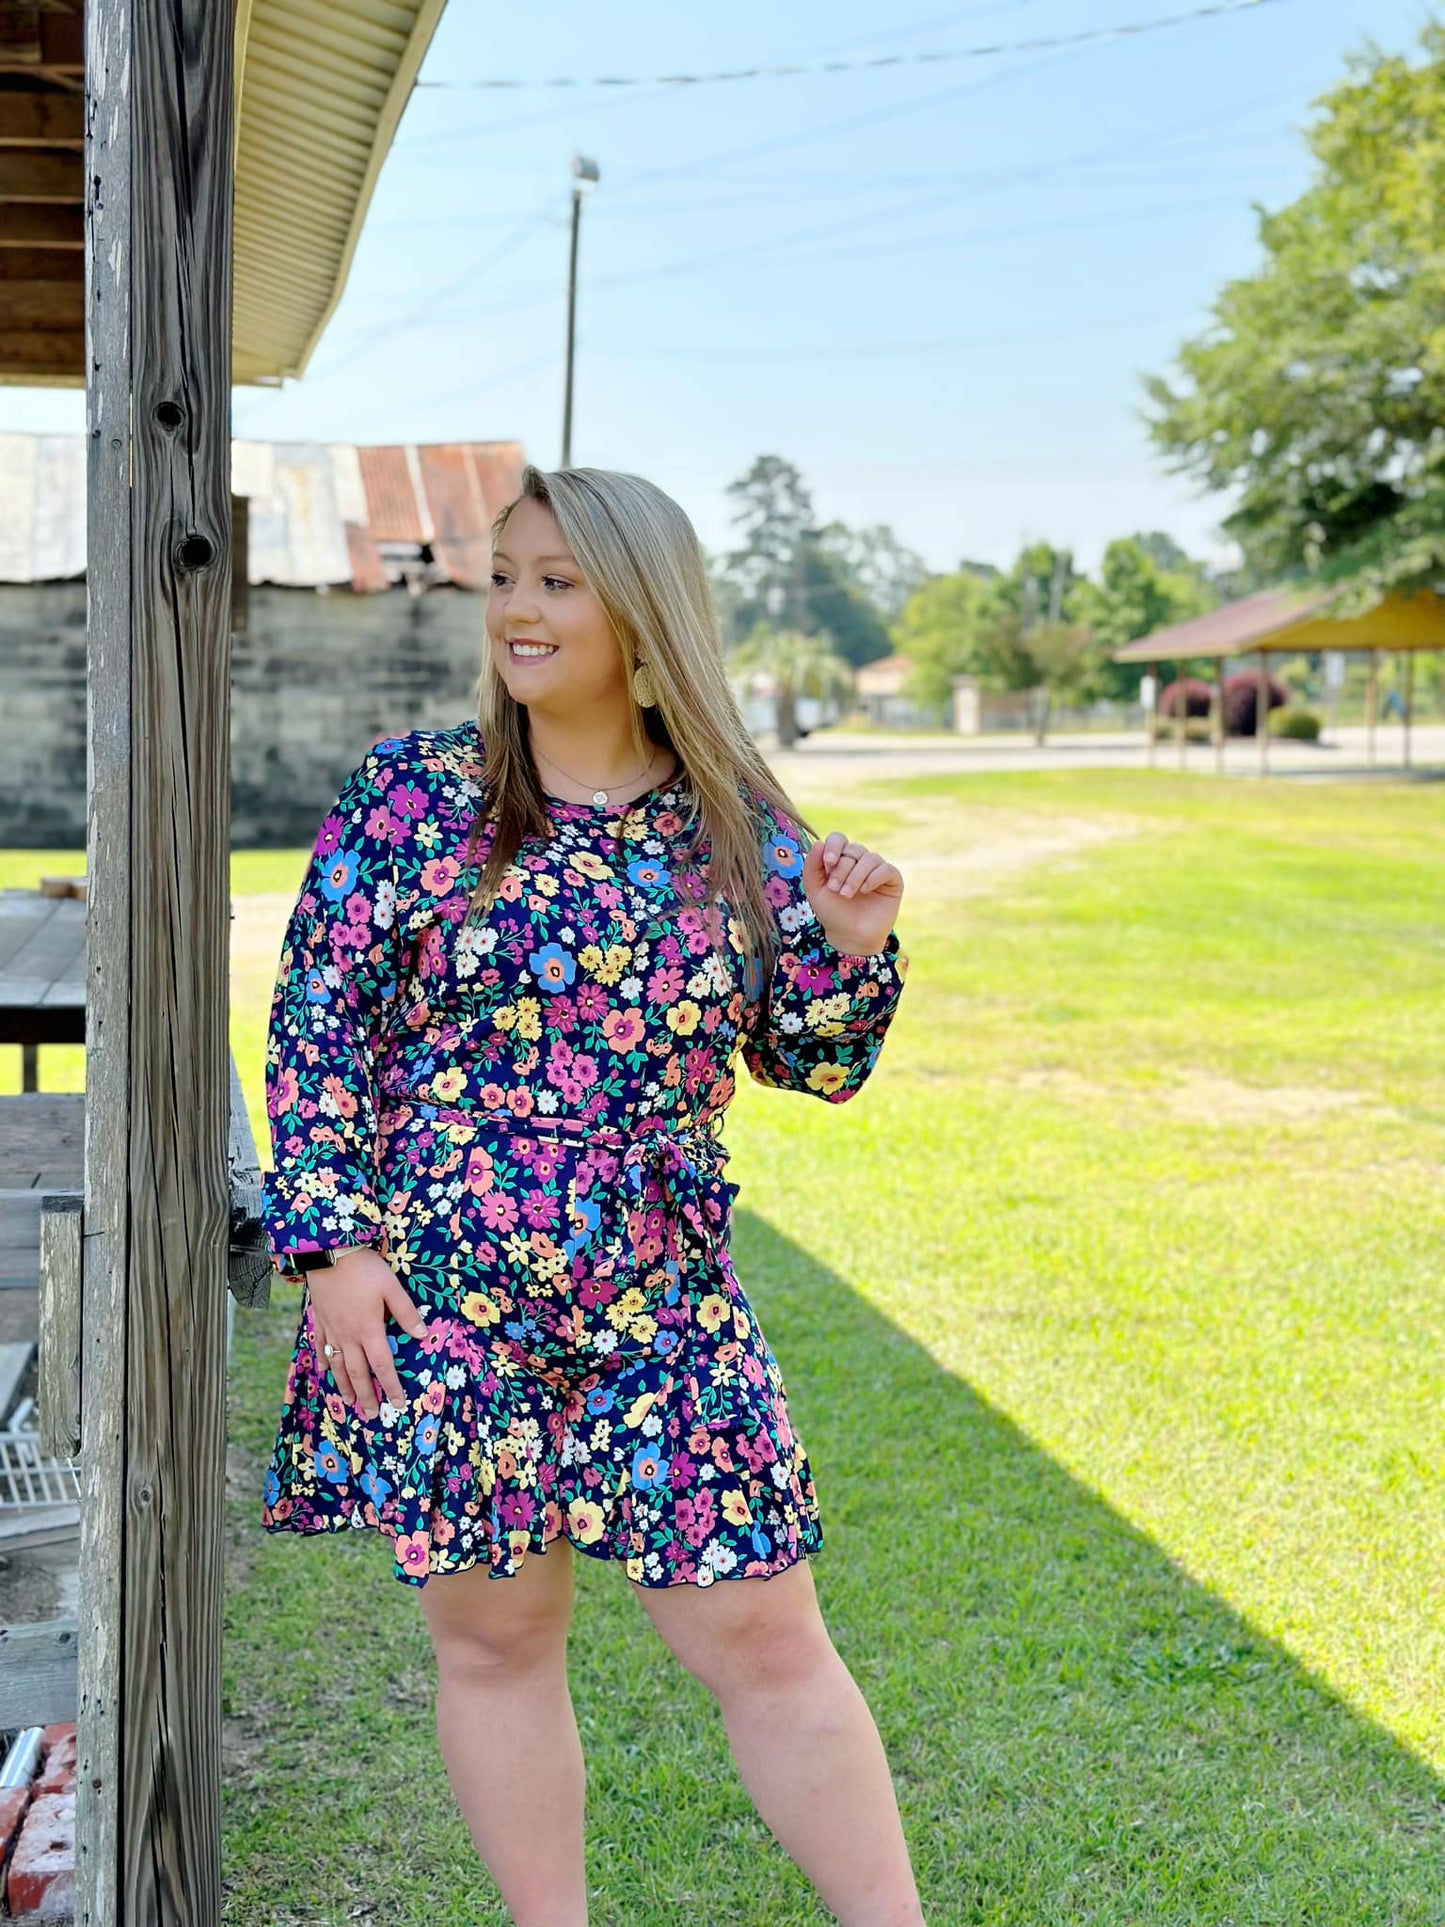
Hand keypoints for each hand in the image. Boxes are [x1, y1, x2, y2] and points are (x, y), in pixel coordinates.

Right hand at [305, 1247, 430, 1422]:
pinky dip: (324, 1360)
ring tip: (349, 1401)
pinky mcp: (319, 1320)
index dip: (391, 1386)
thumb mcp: (391, 1287)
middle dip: (366, 1395)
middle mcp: (349, 1336)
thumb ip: (407, 1312)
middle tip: (372, 1414)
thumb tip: (422, 1335)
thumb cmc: (364, 1269)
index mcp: (369, 1330)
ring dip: (344, 1385)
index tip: (397, 1404)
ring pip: (337, 1365)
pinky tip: (325, 1368)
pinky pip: (321, 1345)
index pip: (383, 1366)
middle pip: (358, 1373)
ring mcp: (332, 1329)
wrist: (328, 1253)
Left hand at [803, 832, 903, 955]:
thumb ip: (812, 866)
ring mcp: (877, 870)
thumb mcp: (815, 890)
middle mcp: (859, 862)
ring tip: (847, 894)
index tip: (828, 863)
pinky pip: (887, 869)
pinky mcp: (892, 881)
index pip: (839, 839)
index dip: (834, 846)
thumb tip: (819, 842)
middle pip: (853, 849)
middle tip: (835, 890)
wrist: (849, 936)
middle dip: (842, 869)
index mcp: (840, 860)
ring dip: (856, 876)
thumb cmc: (832, 913)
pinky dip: (874, 877)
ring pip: (869, 858)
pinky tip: (865, 890)